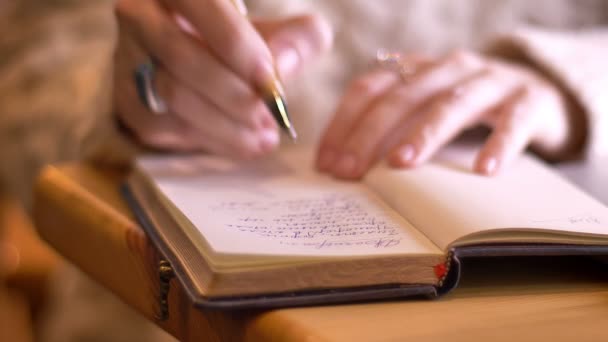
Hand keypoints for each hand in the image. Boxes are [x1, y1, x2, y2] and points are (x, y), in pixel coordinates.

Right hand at [114, 0, 331, 157]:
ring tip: (264, 137)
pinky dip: (209, 140)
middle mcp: (141, 16)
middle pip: (183, 58)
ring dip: (225, 124)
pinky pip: (165, 127)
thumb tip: (283, 67)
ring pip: (174, 97)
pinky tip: (240, 142)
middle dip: (233, 95)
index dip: (237, 46)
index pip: (203, 8)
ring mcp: (127, 59)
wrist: (201, 67)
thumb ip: (298, 41)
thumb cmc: (242, 46)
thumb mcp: (277, 34)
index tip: (269, 80)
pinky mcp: (126, 101)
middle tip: (269, 117)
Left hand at [317, 50, 584, 178]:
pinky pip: (513, 121)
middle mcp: (449, 69)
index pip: (368, 89)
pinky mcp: (530, 99)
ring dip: (424, 134)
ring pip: (451, 104)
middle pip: (402, 97)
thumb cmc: (468, 112)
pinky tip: (484, 171)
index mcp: (417, 71)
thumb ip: (391, 131)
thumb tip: (345, 171)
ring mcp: (490, 81)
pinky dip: (499, 144)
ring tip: (401, 164)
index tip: (325, 163)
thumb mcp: (425, 113)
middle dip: (369, 134)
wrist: (539, 94)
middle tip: (349, 172)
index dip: (342, 124)